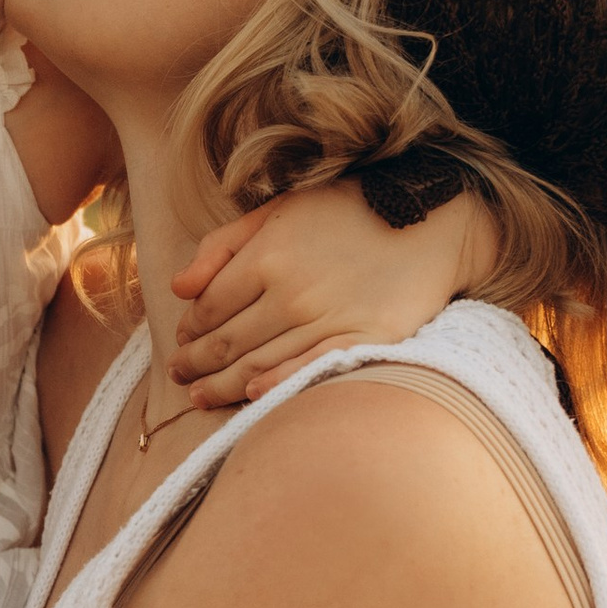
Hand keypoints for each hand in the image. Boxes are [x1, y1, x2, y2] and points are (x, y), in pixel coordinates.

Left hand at [170, 180, 499, 405]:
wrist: (428, 221)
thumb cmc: (345, 211)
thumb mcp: (276, 211)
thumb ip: (221, 248)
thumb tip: (178, 289)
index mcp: (266, 257)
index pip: (209, 308)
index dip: (189, 330)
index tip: (181, 342)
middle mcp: (292, 293)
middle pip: (227, 342)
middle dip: (196, 363)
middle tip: (180, 376)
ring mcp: (328, 319)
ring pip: (258, 365)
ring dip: (221, 384)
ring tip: (200, 396)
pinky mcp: (364, 339)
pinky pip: (311, 370)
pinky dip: (278, 386)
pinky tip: (254, 396)